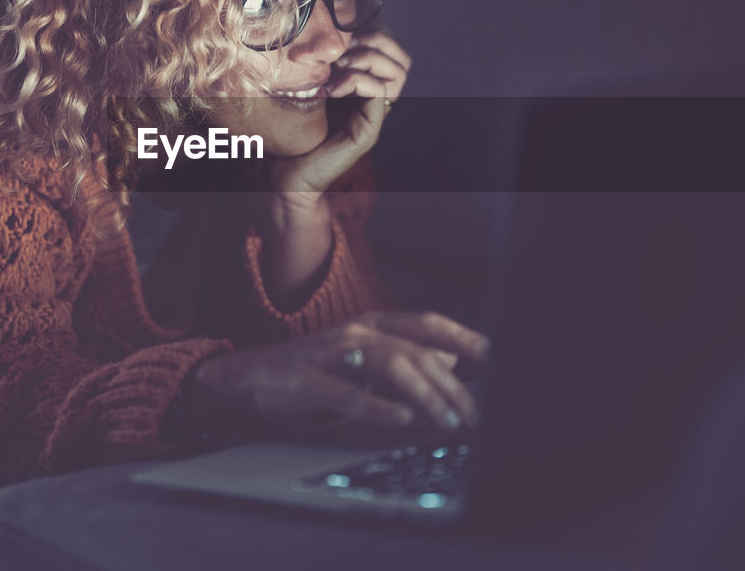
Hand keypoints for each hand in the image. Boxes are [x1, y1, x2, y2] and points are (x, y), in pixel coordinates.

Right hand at [188, 311, 488, 433]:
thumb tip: (454, 362)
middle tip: (475, 414)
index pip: (427, 324)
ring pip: (389, 366)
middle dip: (451, 384)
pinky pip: (347, 393)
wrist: (247, 378)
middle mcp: (355, 333)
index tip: (497, 357)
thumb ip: (406, 358)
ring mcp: (330, 354)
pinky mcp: (308, 380)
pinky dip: (378, 405)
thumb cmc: (312, 372)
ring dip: (424, 393)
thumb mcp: (363, 362)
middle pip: (415, 351)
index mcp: (371, 325)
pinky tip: (402, 418)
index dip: (464, 337)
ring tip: (447, 419)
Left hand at [269, 29, 410, 194]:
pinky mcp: (369, 130)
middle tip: (342, 52)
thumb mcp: (305, 87)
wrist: (284, 173)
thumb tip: (322, 30)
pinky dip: (356, 81)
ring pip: (397, 72)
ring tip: (338, 68)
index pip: (390, 48)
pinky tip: (332, 88)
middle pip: (400, 58)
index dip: (371, 33)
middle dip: (374, 42)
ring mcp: (374, 116)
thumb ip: (319, 64)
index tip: (340, 38)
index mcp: (363, 87)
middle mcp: (374, 100)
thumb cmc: (289, 130)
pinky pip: (379, 92)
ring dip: (367, 60)